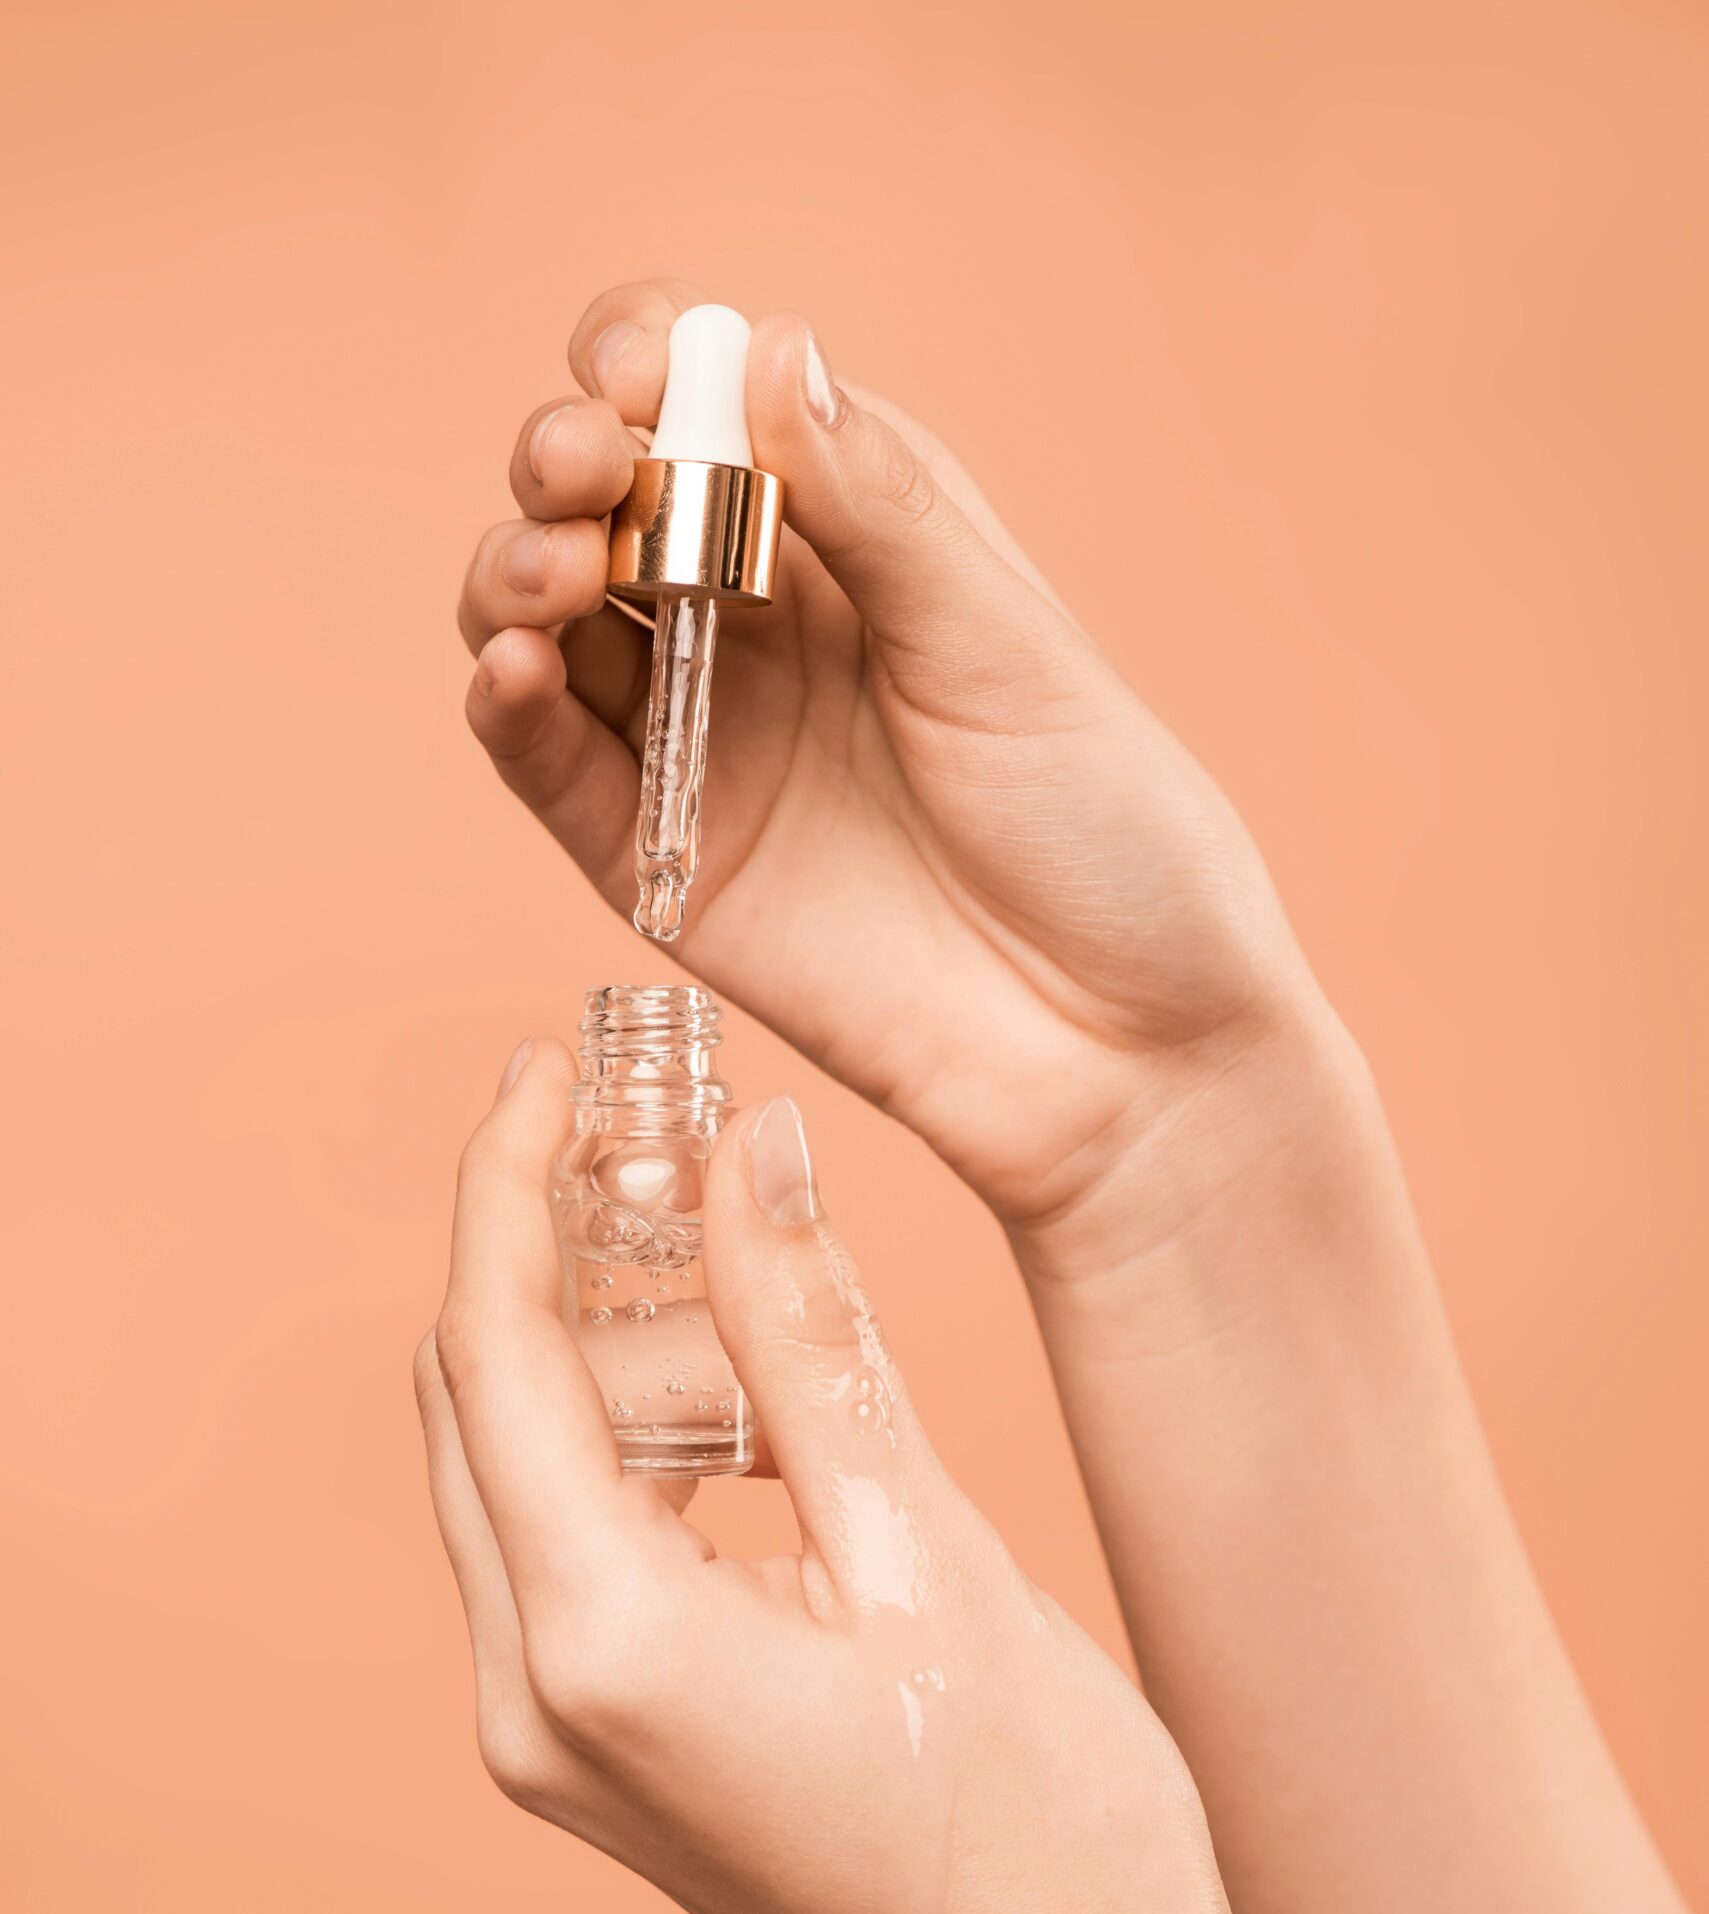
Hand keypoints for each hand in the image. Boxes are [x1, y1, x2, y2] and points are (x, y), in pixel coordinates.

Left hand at [415, 1040, 1540, 1913]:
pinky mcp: (609, 1766)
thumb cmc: (1046, 1830)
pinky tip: (738, 1404)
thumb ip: (813, 1337)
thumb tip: (750, 1146)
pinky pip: (570, 1561)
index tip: (547, 1068)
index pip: (495, 1352)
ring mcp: (558, 1751)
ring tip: (714, 1250)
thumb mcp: (933, 1549)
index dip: (507, 1186)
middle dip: (543, 1256)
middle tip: (643, 1133)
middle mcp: (535, 1703)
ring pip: (521, 1481)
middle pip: (477, 1409)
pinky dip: (629, 1458)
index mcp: (602, 1643)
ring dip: (596, 1355)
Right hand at [458, 279, 1329, 1260]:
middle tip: (586, 464)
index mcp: (858, 542)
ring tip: (555, 572)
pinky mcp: (658, 861)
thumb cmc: (1109, 839)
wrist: (1122, 1053)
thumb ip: (881, 509)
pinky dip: (507, 706)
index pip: (716, 407)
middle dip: (567, 455)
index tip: (642, 363)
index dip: (654, 363)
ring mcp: (701, 742)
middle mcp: (761, 627)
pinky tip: (516, 666)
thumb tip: (771, 350)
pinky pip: (548, 765)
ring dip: (517, 567)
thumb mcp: (1008, 649)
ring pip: (547, 619)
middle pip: (604, 499)